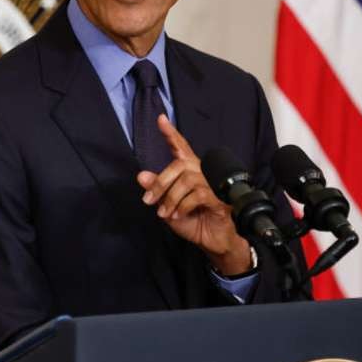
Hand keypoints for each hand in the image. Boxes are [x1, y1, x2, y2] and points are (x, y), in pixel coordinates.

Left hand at [136, 114, 252, 273]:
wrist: (212, 241)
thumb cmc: (193, 221)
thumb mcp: (167, 206)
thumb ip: (156, 191)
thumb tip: (141, 176)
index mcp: (190, 171)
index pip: (180, 148)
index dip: (171, 134)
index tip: (161, 119)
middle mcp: (203, 173)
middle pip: (179, 165)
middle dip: (160, 183)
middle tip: (148, 200)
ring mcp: (214, 184)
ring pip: (187, 180)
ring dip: (171, 198)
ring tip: (166, 213)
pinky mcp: (220, 198)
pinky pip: (198, 195)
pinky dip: (183, 206)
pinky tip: (178, 215)